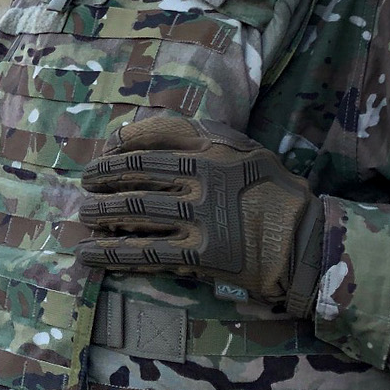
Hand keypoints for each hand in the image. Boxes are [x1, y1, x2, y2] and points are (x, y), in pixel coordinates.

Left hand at [76, 112, 323, 317]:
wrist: (304, 242)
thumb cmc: (272, 191)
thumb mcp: (243, 149)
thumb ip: (199, 137)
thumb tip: (142, 135)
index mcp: (213, 149)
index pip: (150, 142)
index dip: (117, 151)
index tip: (102, 156)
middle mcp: (204, 178)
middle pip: (136, 176)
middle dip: (103, 180)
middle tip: (85, 185)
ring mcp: (201, 217)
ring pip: (135, 213)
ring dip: (102, 214)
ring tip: (84, 216)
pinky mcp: (201, 254)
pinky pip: (146, 252)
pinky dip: (113, 254)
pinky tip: (90, 255)